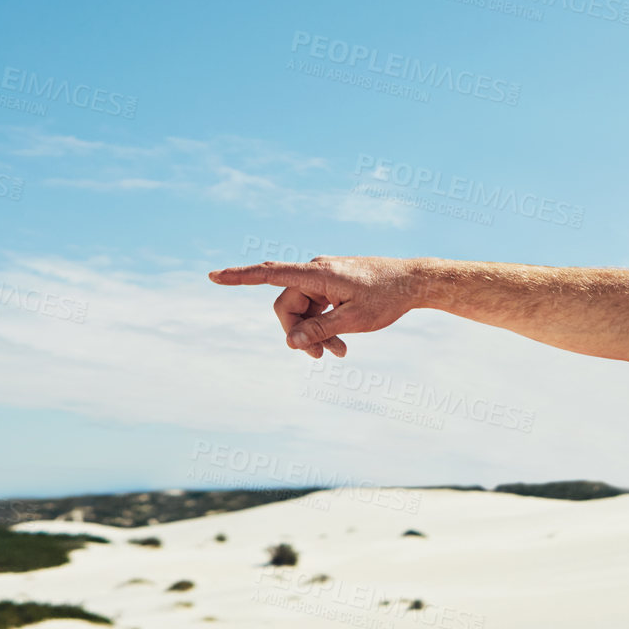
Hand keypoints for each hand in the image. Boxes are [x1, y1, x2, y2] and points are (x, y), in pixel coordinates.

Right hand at [207, 255, 429, 358]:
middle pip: (288, 305)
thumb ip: (321, 330)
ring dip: (315, 333)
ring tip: (339, 354)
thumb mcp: (355, 319)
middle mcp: (316, 271)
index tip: (213, 276)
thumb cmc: (387, 298)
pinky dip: (324, 326)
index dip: (239, 277)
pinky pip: (317, 308)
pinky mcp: (332, 286)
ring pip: (303, 310)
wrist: (415, 282)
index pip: (270, 274)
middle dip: (299, 333)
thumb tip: (291, 342)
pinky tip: (340, 346)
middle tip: (321, 357)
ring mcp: (324, 278)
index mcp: (318, 273)